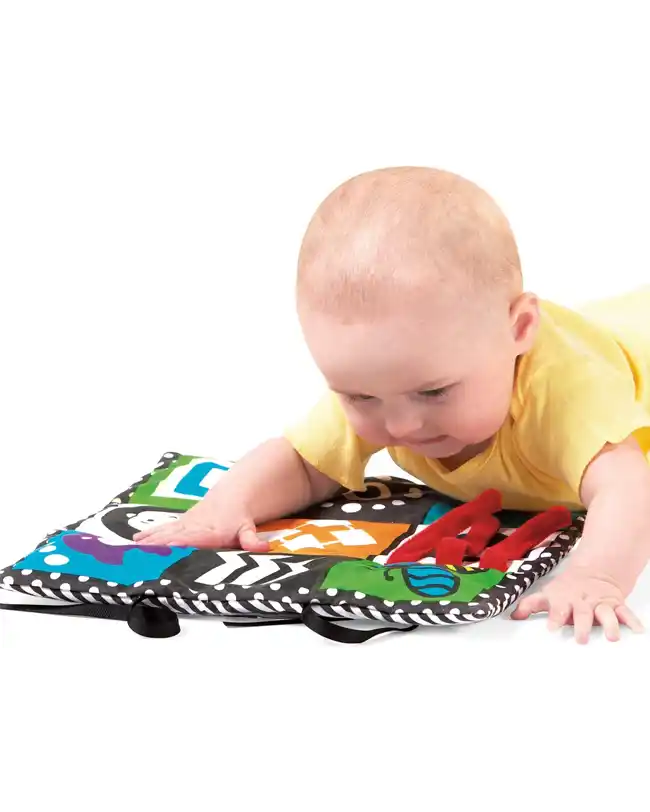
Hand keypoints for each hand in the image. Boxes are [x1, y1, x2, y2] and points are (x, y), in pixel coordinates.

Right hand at [132, 501, 268, 551]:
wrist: (232, 498)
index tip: (161, 554)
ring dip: (147, 542)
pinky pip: (161, 530)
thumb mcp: (248, 528)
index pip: (189, 541)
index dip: (175, 546)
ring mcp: (183, 525)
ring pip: (162, 533)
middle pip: (170, 538)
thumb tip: (263, 547)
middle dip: (155, 548)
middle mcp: (192, 527)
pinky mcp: (179, 524)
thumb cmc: (238, 518)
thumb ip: (252, 539)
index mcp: (207, 532)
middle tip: (136, 558)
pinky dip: (147, 536)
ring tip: (129, 551)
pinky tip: (134, 541)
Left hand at [511, 565, 643, 642]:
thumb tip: (512, 617)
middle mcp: (583, 602)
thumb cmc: (566, 589)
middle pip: (583, 613)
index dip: (555, 617)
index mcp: (565, 600)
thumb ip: (530, 605)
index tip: (552, 628)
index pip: (558, 609)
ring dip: (610, 624)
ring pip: (606, 613)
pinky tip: (638, 630)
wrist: (593, 571)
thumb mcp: (548, 594)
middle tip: (580, 638)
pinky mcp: (615, 604)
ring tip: (612, 637)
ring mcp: (600, 603)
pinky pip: (625, 612)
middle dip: (582, 625)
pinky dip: (632, 620)